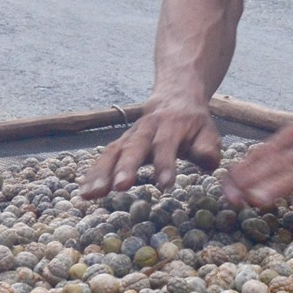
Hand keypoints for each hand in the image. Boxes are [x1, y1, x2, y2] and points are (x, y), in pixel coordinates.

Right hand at [79, 98, 221, 197]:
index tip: (165, 185)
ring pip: (113, 152)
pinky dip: (93, 174)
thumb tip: (208, 162)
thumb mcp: (208, 132)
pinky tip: (84, 193)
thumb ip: (208, 148)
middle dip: (126, 167)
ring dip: (101, 173)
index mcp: (171, 126)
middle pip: (134, 147)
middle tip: (120, 187)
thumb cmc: (194, 124)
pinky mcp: (120, 144)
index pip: (167, 145)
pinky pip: (104, 157)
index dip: (166, 164)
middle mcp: (146, 129)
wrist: (175, 97)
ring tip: (90, 194)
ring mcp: (130, 136)